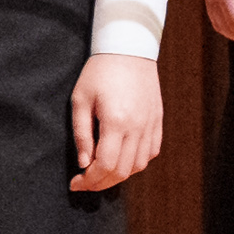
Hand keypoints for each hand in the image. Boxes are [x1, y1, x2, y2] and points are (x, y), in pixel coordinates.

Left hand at [71, 53, 163, 191]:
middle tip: (85, 183)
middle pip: (123, 171)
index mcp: (116, 122)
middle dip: (101, 183)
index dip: (89, 180)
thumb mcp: (80, 100)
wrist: (129, 50)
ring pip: (139, 165)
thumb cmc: (99, 72)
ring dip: (119, 175)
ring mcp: (151, 125)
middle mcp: (138, 127)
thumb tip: (83, 163)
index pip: (105, 165)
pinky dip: (136, 162)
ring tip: (100, 172)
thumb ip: (82, 134)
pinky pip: (151, 152)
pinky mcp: (158, 121)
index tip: (75, 183)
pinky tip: (121, 159)